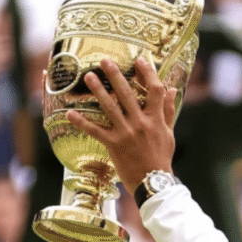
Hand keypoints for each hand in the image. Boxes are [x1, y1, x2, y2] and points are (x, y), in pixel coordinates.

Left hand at [66, 57, 176, 194]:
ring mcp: (126, 133)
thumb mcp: (169, 133)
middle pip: (128, 94)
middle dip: (115, 75)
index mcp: (156, 119)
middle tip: (104, 61)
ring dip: (98, 91)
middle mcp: (141, 123)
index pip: (155, 90)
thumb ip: (168, 110)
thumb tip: (172, 90)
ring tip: (88, 77)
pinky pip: (95, 130)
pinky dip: (81, 122)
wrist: (153, 181)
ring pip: (110, 107)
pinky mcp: (114, 144)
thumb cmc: (162, 157)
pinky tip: (69, 113)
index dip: (147, 73)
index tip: (139, 60)